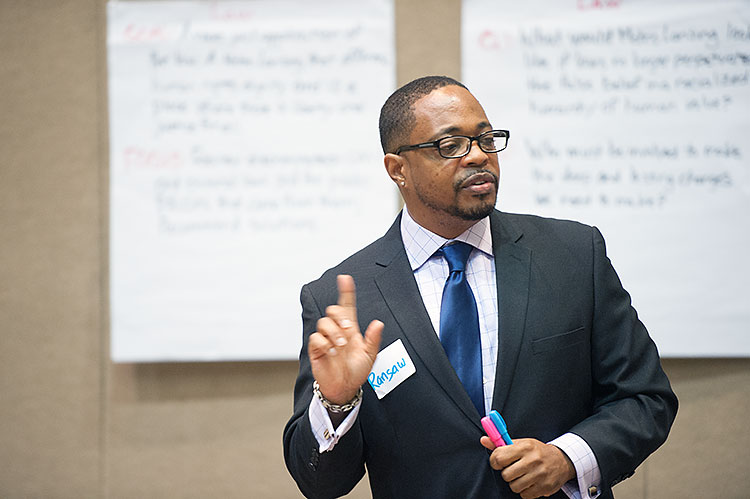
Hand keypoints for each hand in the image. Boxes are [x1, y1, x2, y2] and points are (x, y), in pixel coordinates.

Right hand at [308, 274, 382, 404]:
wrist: (345, 388)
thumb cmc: (356, 371)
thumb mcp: (370, 355)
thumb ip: (373, 339)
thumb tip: (378, 323)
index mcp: (350, 329)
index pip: (347, 305)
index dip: (346, 291)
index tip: (345, 278)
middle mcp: (337, 331)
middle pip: (333, 310)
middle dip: (340, 317)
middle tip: (348, 330)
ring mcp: (326, 339)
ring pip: (324, 323)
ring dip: (334, 333)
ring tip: (341, 347)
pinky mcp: (316, 349)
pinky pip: (315, 338)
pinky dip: (324, 343)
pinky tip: (331, 352)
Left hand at [480, 437, 575, 498]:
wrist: (561, 460)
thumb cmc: (536, 451)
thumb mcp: (521, 443)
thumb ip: (501, 443)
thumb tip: (483, 440)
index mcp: (525, 447)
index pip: (499, 457)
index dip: (495, 461)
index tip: (499, 462)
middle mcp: (533, 460)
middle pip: (506, 475)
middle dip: (507, 474)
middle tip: (513, 470)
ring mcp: (540, 475)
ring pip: (514, 487)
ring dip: (516, 483)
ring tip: (522, 476)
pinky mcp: (545, 487)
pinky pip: (525, 495)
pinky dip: (525, 490)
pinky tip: (530, 482)